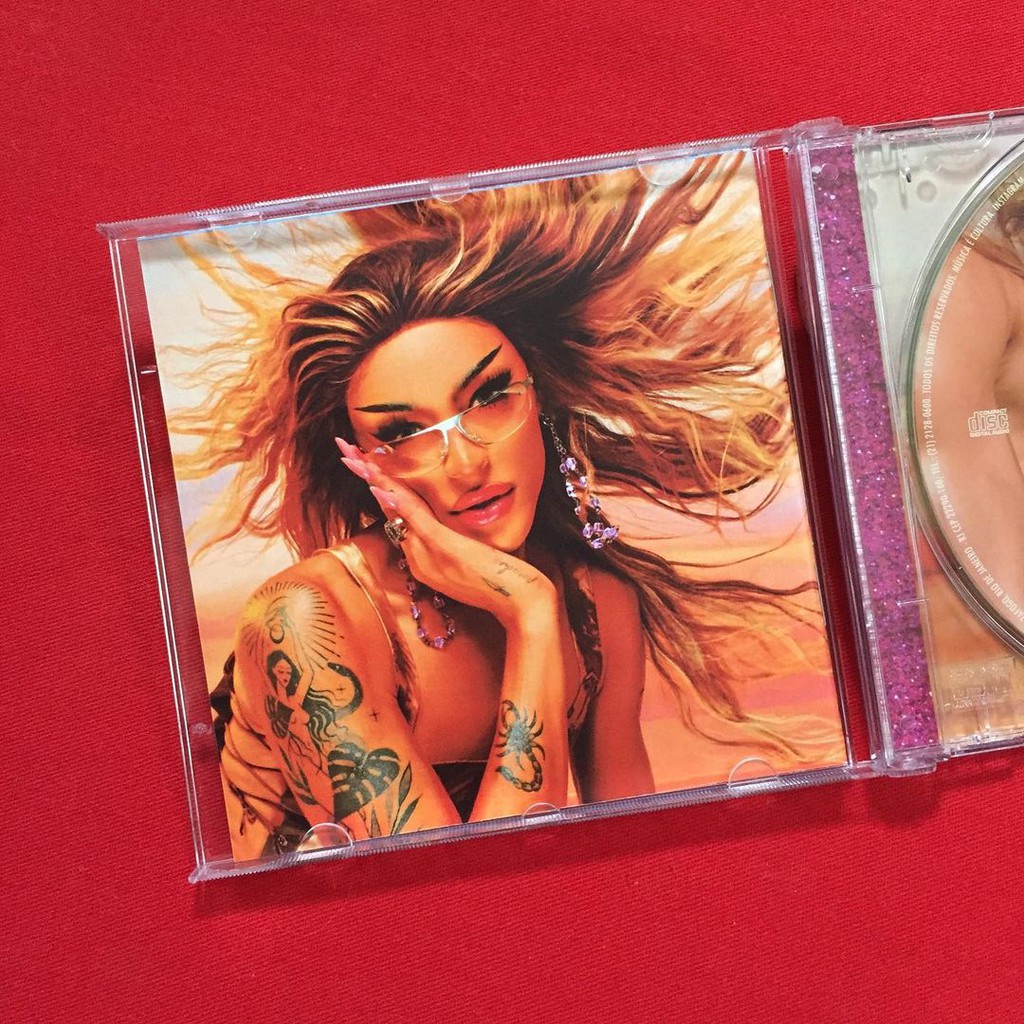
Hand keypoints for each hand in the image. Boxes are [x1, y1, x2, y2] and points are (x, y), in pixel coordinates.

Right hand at [335, 438, 555, 629]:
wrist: (518, 603)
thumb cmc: (497, 580)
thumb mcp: (465, 559)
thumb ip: (443, 542)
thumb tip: (429, 520)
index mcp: (423, 555)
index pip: (394, 511)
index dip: (376, 484)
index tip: (359, 459)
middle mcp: (420, 554)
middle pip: (387, 506)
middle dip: (365, 475)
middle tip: (343, 448)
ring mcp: (430, 553)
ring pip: (395, 509)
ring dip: (373, 480)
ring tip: (352, 457)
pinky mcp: (445, 548)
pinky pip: (416, 522)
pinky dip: (396, 504)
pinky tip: (381, 488)